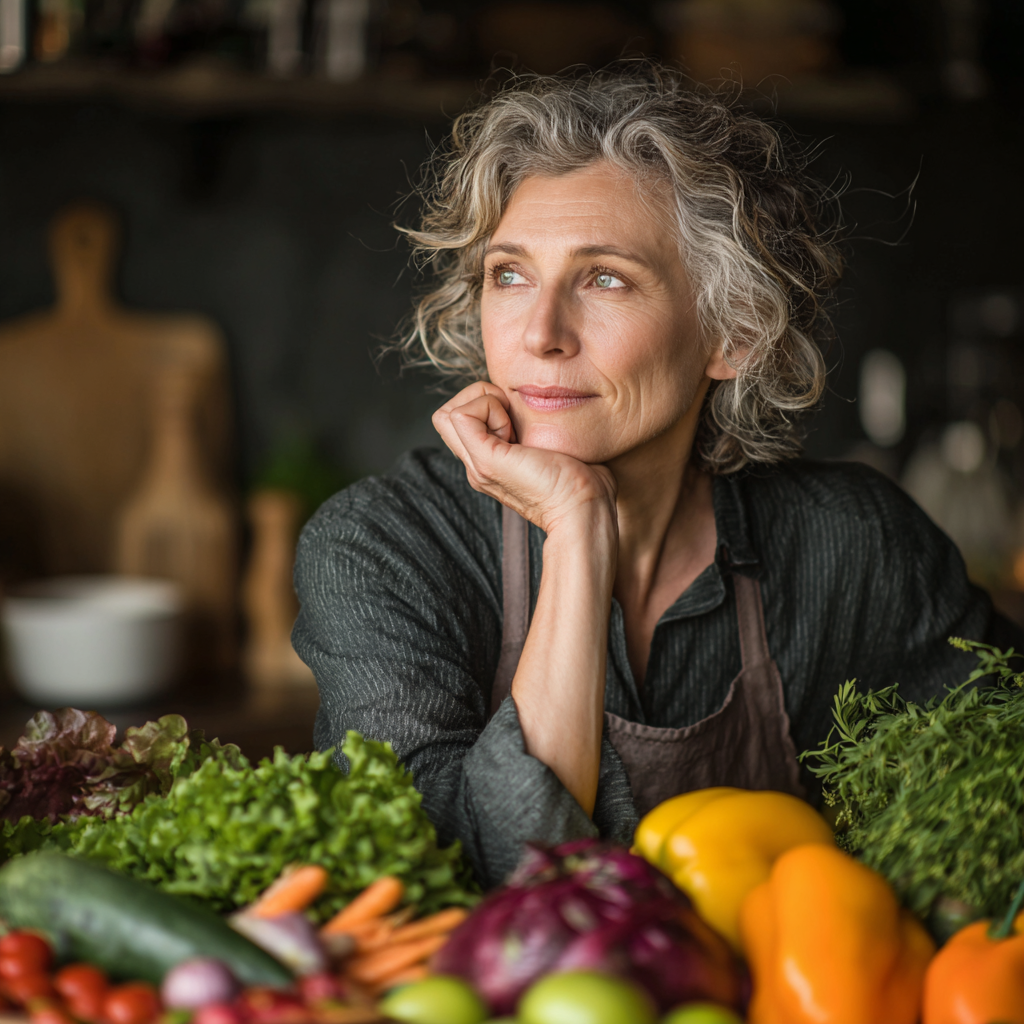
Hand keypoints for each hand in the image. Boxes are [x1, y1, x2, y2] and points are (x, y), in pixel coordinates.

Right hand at [432, 381, 617, 537]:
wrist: (584, 510)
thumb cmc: (582, 482)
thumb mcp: (554, 449)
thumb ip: (538, 433)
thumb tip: (545, 408)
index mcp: (491, 464)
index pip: (462, 420)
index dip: (487, 404)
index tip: (522, 420)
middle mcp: (477, 467)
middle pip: (447, 416)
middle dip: (479, 400)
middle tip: (514, 417)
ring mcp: (477, 466)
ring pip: (447, 413)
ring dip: (482, 402)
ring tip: (513, 423)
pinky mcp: (486, 461)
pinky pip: (461, 415)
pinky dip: (487, 407)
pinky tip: (514, 428)